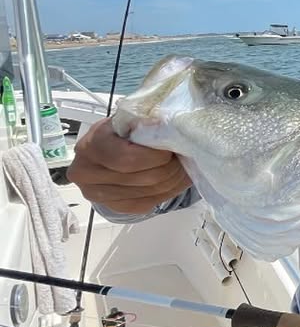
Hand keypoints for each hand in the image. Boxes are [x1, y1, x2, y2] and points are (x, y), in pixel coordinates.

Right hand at [67, 118, 190, 213]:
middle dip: (172, 167)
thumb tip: (168, 127)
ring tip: (183, 166)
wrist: (107, 151)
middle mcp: (87, 172)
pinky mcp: (112, 207)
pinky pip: (148, 203)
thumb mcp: (130, 119)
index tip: (171, 148)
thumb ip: (145, 122)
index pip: (127, 159)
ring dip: (174, 180)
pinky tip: (175, 180)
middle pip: (144, 178)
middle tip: (186, 157)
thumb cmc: (121, 132)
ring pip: (150, 192)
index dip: (156, 156)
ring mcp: (96, 193)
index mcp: (91, 145)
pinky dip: (168, 192)